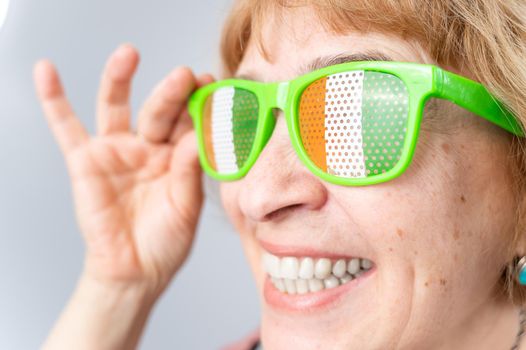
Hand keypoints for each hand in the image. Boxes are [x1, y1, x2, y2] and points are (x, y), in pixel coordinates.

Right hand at [34, 44, 213, 296]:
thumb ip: (189, 171)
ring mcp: (117, 150)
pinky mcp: (86, 160)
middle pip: (159, 111)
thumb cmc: (166, 240)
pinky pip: (66, 127)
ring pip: (116, 107)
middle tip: (183, 75)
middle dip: (171, 93)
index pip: (189, 122)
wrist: (136, 270)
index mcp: (178, 155)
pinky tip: (46, 71)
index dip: (199, 103)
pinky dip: (55, 100)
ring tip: (128, 54)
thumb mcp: (186, 206)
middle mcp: (149, 146)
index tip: (211, 84)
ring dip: (119, 78)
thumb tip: (194, 137)